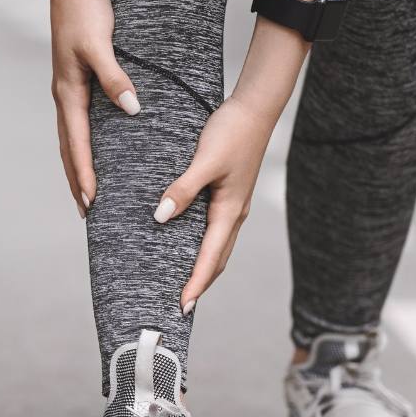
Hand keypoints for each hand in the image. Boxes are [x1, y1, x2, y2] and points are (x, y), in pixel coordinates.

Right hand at [50, 0, 138, 216]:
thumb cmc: (86, 13)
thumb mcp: (101, 46)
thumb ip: (115, 78)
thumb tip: (131, 109)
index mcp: (69, 91)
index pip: (78, 143)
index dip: (84, 173)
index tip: (91, 201)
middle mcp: (65, 94)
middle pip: (69, 148)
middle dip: (76, 180)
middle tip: (86, 211)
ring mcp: (68, 88)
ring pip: (71, 137)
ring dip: (77, 165)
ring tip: (85, 190)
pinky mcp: (76, 79)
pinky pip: (79, 121)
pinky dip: (83, 142)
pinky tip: (94, 148)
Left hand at [153, 94, 277, 311]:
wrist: (254, 109)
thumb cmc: (232, 133)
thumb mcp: (205, 161)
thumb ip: (183, 189)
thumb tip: (161, 217)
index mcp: (230, 211)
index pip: (210, 258)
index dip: (196, 284)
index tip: (182, 307)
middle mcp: (234, 213)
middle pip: (216, 259)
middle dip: (200, 284)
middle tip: (180, 307)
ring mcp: (233, 204)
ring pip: (217, 245)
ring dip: (202, 267)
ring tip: (183, 284)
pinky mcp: (229, 193)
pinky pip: (215, 229)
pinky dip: (203, 245)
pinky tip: (186, 242)